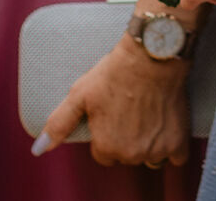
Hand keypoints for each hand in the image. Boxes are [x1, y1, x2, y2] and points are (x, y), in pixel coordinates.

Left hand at [37, 33, 190, 167]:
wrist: (152, 56)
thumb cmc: (115, 73)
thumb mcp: (79, 95)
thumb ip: (59, 124)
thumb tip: (38, 150)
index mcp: (105, 146)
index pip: (103, 155)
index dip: (107, 135)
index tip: (113, 116)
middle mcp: (130, 154)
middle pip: (126, 156)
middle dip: (127, 140)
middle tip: (130, 111)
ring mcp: (155, 150)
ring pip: (150, 159)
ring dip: (149, 145)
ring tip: (148, 118)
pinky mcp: (177, 142)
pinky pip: (176, 159)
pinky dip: (172, 147)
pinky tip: (167, 128)